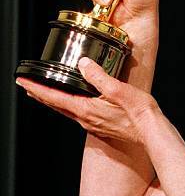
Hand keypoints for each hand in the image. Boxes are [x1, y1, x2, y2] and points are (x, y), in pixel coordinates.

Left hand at [16, 57, 159, 145]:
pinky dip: (69, 104)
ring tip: (46, 92)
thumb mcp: (118, 89)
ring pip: (66, 110)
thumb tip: (83, 63)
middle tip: (27, 86)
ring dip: (54, 100)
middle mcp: (85, 118)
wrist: (151, 132)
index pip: (53, 97)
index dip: (35, 88)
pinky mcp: (101, 125)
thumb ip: (98, 75)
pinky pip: (79, 113)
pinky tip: (75, 101)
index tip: (21, 81)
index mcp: (85, 109)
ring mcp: (93, 124)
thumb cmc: (138, 113)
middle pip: (56, 105)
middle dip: (40, 94)